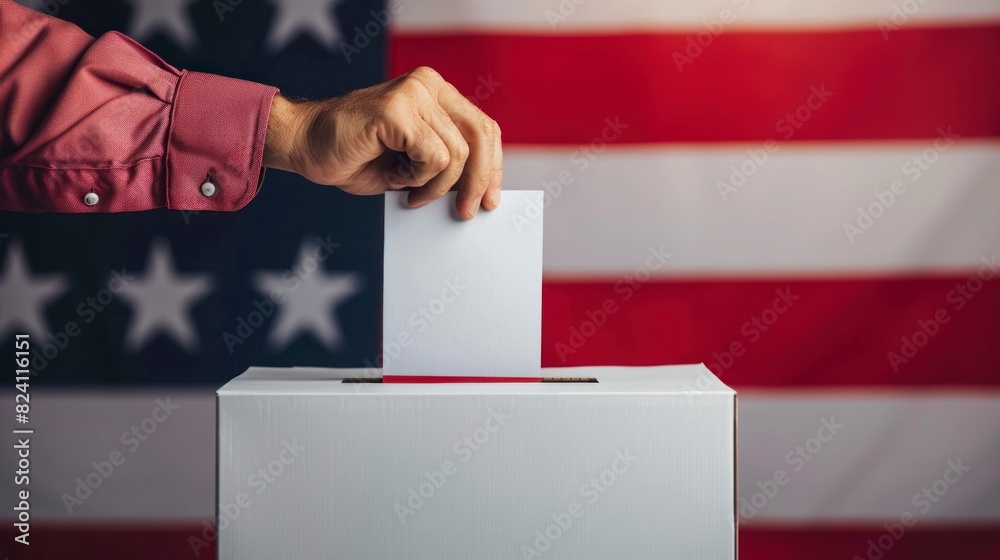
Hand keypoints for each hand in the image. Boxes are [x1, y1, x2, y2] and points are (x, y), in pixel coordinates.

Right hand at [263, 66, 501, 218]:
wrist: (304, 145)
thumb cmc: (353, 156)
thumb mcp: (413, 163)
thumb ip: (446, 166)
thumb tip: (479, 191)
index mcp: (435, 92)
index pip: (483, 128)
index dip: (492, 167)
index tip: (489, 200)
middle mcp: (428, 85)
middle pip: (480, 136)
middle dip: (478, 181)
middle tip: (465, 211)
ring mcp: (414, 93)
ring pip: (457, 154)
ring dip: (434, 185)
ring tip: (405, 187)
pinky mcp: (399, 110)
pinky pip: (434, 157)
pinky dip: (418, 179)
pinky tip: (394, 177)